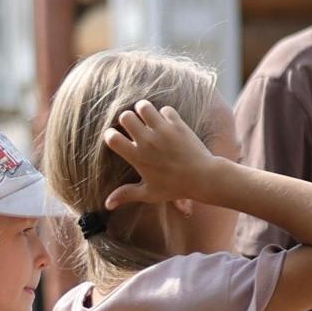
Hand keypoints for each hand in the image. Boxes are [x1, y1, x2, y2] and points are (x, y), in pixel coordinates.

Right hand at [100, 101, 230, 211]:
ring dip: (144, 110)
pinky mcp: (178, 125)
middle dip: (128, 119)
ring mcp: (163, 131)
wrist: (204, 178)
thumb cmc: (175, 188)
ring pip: (143, 106)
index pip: (111, 137)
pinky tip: (168, 122)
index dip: (111, 136)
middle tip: (135, 126)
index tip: (118, 139)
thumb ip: (127, 195)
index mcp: (137, 156)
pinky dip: (165, 114)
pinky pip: (166, 109)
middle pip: (125, 116)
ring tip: (148, 119)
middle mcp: (147, 141)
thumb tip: (107, 204)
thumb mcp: (149, 193)